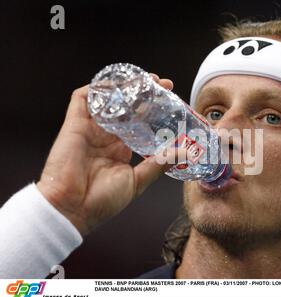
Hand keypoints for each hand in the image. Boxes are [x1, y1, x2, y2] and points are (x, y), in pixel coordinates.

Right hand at [37, 74, 173, 235]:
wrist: (72, 210)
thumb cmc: (102, 201)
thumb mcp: (137, 181)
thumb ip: (159, 165)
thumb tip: (185, 153)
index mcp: (120, 149)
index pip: (139, 122)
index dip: (154, 110)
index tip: (171, 100)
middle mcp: (106, 136)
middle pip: (126, 107)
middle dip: (144, 93)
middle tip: (163, 84)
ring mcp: (90, 129)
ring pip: (108, 99)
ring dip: (125, 87)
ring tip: (145, 80)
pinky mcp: (74, 124)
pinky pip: (83, 98)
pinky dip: (99, 88)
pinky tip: (117, 84)